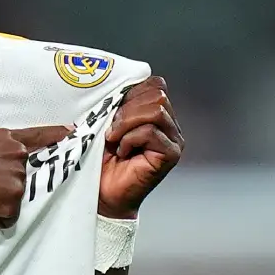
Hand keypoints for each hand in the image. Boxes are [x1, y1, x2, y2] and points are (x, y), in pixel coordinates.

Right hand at [0, 125, 73, 228]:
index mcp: (6, 140)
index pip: (38, 135)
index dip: (56, 133)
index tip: (71, 131)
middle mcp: (17, 156)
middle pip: (21, 176)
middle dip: (5, 183)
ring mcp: (17, 179)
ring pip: (14, 197)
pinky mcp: (13, 202)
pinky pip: (7, 216)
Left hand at [98, 76, 183, 218]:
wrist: (102, 194)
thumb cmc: (100, 159)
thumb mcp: (104, 122)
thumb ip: (113, 103)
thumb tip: (107, 81)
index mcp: (155, 112)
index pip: (153, 83)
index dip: (129, 92)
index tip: (110, 112)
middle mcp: (169, 123)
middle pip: (156, 93)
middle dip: (126, 109)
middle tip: (111, 130)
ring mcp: (174, 139)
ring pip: (155, 110)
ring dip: (127, 123)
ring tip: (114, 140)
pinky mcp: (171, 154)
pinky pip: (151, 132)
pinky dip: (130, 139)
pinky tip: (122, 152)